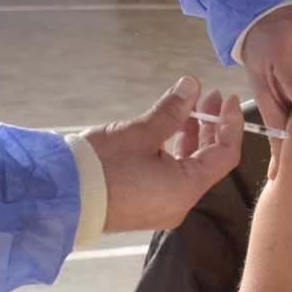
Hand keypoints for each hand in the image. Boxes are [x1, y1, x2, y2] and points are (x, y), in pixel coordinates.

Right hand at [82, 77, 243, 231]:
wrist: (60, 197)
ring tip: (189, 107)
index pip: (224, 155)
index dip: (230, 125)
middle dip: (211, 127)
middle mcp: (179, 203)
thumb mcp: (140, 132)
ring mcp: (161, 206)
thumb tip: (192, 85)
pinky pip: (171, 176)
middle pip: (208, 161)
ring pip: (189, 168)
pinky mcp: (145, 204)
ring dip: (191, 137)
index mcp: (185, 189)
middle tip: (209, 97)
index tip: (228, 99)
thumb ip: (171, 110)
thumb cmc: (101, 166)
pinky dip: (174, 152)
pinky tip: (168, 128)